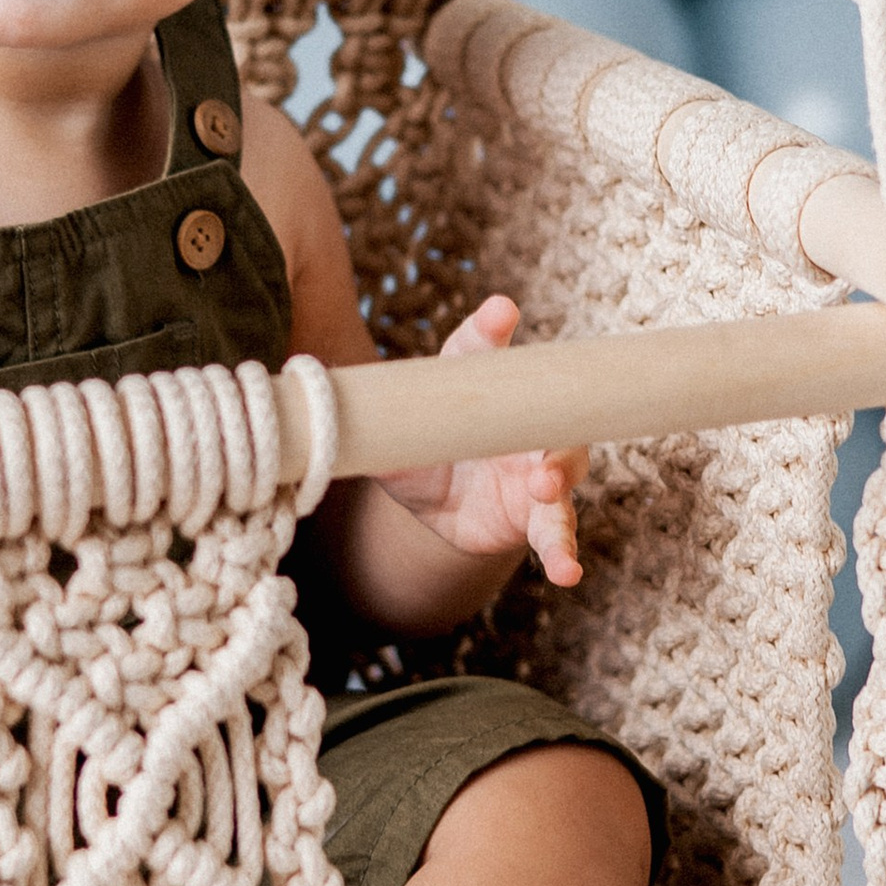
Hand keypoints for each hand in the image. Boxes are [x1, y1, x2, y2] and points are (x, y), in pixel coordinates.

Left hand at [378, 296, 585, 586]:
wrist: (434, 502)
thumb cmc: (420, 449)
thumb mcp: (395, 433)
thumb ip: (369, 419)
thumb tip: (318, 391)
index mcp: (482, 385)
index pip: (483, 348)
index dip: (489, 327)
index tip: (498, 312)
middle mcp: (520, 419)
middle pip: (544, 408)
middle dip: (538, 406)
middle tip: (526, 417)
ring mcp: (538, 467)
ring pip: (561, 469)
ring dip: (557, 479)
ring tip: (544, 489)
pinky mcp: (538, 515)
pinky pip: (558, 532)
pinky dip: (564, 552)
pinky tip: (568, 573)